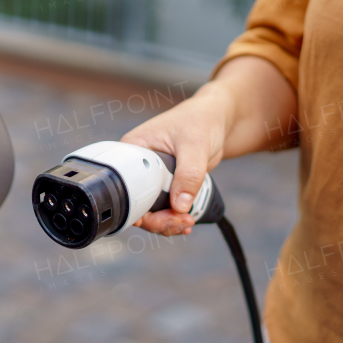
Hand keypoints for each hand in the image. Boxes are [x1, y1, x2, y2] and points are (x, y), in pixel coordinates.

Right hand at [120, 87, 233, 235]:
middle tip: (181, 221)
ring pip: (151, 210)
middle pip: (137, 203)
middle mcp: (138, 165)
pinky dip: (174, 218)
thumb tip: (180, 205)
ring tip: (187, 222)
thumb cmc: (200, 120)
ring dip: (168, 222)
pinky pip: (164, 208)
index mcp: (133, 150)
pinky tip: (187, 221)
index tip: (162, 216)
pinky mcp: (165, 185)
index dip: (140, 207)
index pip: (126, 186)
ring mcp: (151, 177)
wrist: (216, 120)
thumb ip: (189, 175)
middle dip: (158, 219)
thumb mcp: (195, 146)